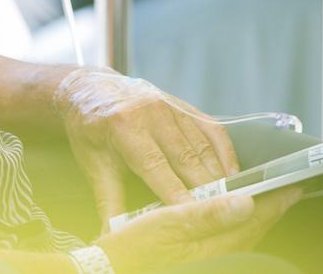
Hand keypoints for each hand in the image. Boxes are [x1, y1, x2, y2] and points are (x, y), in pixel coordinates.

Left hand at [52, 68, 239, 225]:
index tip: (193, 215)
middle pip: (185, 157)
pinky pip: (210, 127)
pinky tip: (232, 172)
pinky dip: (224, 151)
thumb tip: (112, 234)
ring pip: (202, 144)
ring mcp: (170, 105)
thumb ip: (108, 199)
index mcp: (124, 126)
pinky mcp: (183, 104)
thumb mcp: (93, 162)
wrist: (90, 88)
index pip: (155, 166)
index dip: (176, 193)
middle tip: (221, 214)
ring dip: (218, 173)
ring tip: (231, 199)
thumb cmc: (89, 129)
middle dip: (205, 188)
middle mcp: (151, 112)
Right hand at [97, 188, 300, 273]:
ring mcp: (207, 261)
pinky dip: (237, 223)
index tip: (292, 185)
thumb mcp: (165, 224)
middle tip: (288, 189)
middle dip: (271, 209)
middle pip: (252, 231)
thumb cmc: (131, 247)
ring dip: (256, 216)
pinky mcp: (197, 260)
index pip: (252, 221)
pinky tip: (232, 214)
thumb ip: (206, 215)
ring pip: (242, 237)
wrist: (110, 271)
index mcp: (211, 249)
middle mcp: (214, 258)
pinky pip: (228, 240)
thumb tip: (245, 203)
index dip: (274, 201)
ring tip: (267, 198)